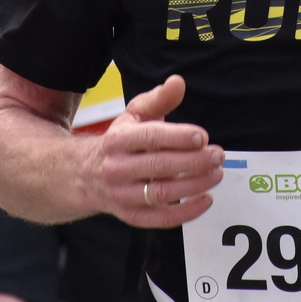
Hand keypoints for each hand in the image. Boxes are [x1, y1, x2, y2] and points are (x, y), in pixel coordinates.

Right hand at [84, 74, 223, 228]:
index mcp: (119, 140)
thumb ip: (158, 99)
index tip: (202, 136)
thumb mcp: (132, 116)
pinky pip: (160, 219)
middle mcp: (117, 168)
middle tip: (217, 155)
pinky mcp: (130, 215)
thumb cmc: (118, 142)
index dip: (178, 137)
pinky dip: (186, 213)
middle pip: (158, 166)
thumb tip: (178, 82)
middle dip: (193, 161)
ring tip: (216, 174)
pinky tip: (206, 199)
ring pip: (161, 194)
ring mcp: (122, 194)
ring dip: (194, 185)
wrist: (83, 175)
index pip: (150, 137)